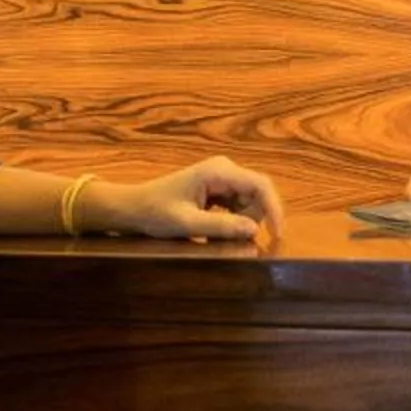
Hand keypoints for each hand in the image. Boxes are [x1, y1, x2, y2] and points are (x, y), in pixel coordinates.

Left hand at [99, 157, 285, 242]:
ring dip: (242, 222)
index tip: (276, 234)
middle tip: (233, 241)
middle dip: (254, 219)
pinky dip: (234, 221)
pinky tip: (216, 232)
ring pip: (250, 202)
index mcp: (218, 171)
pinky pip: (239, 205)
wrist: (134, 207)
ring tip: (217, 237)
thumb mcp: (187, 223)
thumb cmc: (155, 212)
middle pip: (257, 194)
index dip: (274, 209)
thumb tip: (254, 230)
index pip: (260, 185)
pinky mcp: (218, 188)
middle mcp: (224, 169)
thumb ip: (221, 227)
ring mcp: (221, 177)